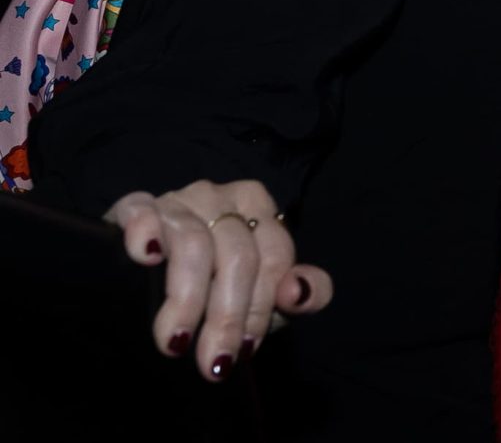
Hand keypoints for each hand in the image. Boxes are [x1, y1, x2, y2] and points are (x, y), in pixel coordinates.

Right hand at [107, 178, 331, 380]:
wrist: (146, 284)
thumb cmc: (218, 289)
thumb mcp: (266, 297)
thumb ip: (305, 293)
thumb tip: (298, 292)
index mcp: (260, 209)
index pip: (273, 256)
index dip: (261, 306)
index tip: (244, 350)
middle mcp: (221, 198)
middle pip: (236, 255)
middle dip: (226, 315)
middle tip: (213, 362)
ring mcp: (177, 200)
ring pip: (193, 243)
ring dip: (186, 298)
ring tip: (175, 341)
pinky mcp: (134, 206)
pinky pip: (142, 210)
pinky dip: (146, 230)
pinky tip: (146, 255)